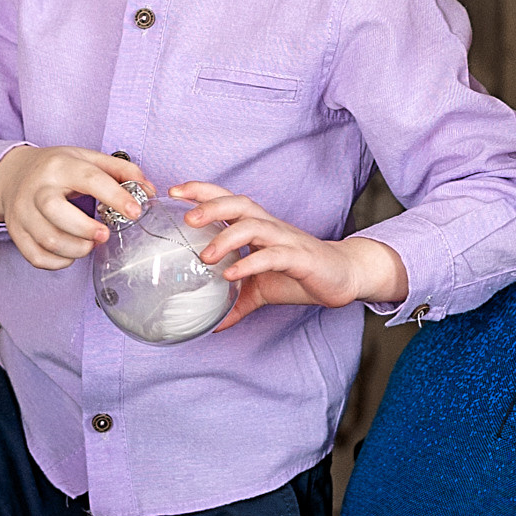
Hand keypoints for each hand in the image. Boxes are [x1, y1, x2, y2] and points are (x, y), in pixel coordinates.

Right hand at [0, 146, 150, 270]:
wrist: (13, 175)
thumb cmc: (56, 168)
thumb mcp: (86, 158)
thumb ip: (120, 171)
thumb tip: (148, 190)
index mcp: (59, 166)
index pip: (89, 179)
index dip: (115, 196)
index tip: (135, 211)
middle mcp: (36, 188)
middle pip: (56, 212)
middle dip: (86, 229)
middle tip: (105, 234)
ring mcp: (22, 212)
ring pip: (48, 239)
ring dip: (76, 249)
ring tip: (89, 244)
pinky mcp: (16, 233)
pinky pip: (36, 257)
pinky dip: (59, 262)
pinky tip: (70, 254)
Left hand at [171, 184, 407, 325]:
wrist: (341, 276)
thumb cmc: (298, 275)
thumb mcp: (260, 290)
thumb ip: (235, 303)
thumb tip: (212, 325)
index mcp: (257, 226)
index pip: (227, 199)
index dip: (201, 191)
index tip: (174, 191)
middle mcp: (269, 226)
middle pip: (238, 204)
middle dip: (210, 206)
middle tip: (186, 218)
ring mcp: (285, 240)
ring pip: (254, 225)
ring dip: (227, 237)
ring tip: (206, 256)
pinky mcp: (299, 258)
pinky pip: (273, 256)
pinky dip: (251, 263)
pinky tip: (232, 275)